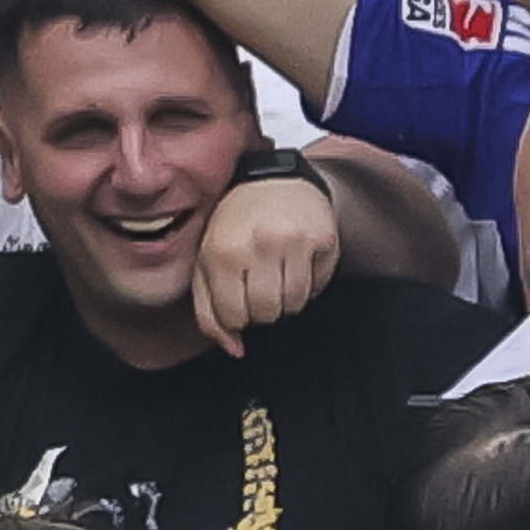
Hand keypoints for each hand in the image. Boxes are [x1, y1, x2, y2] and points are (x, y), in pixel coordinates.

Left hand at [190, 169, 339, 355]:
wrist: (274, 180)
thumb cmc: (236, 224)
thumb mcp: (207, 260)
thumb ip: (209, 309)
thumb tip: (234, 349)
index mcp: (220, 251)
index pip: (232, 317)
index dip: (237, 315)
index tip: (238, 295)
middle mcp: (256, 245)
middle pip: (266, 314)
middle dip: (263, 308)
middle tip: (260, 283)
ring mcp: (292, 241)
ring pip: (294, 305)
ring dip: (286, 298)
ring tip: (278, 272)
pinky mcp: (321, 240)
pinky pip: (318, 287)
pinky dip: (309, 284)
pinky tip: (298, 262)